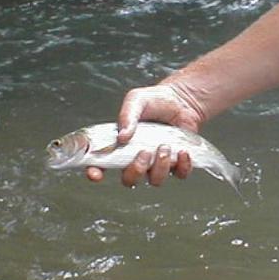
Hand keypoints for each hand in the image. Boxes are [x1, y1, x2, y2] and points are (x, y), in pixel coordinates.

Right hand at [85, 82, 204, 186]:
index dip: (95, 172)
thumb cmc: (155, 100)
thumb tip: (122, 135)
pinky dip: (182, 165)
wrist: (181, 100)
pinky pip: (179, 174)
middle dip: (136, 170)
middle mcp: (137, 158)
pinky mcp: (177, 163)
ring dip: (160, 166)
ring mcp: (157, 163)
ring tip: (165, 146)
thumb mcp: (136, 100)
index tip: (96, 174)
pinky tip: (183, 152)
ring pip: (155, 180)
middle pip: (129, 179)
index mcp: (121, 145)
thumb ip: (127, 115)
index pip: (102, 164)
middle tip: (144, 152)